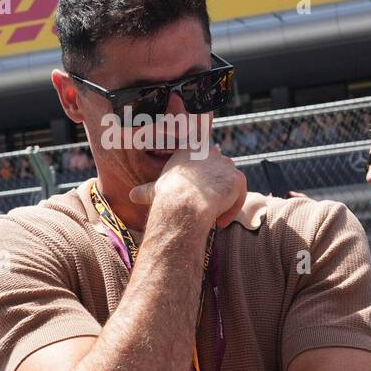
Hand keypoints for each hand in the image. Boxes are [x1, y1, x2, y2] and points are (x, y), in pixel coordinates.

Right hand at [128, 145, 246, 229]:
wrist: (185, 202)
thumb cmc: (167, 195)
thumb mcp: (154, 190)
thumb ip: (146, 190)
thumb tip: (131, 196)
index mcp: (190, 149)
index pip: (202, 154)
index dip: (202, 172)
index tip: (197, 191)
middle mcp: (210, 151)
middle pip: (218, 168)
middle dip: (215, 186)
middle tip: (206, 206)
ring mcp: (226, 163)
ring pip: (229, 183)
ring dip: (224, 200)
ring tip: (212, 217)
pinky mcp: (237, 178)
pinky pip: (239, 194)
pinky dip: (232, 209)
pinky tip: (220, 221)